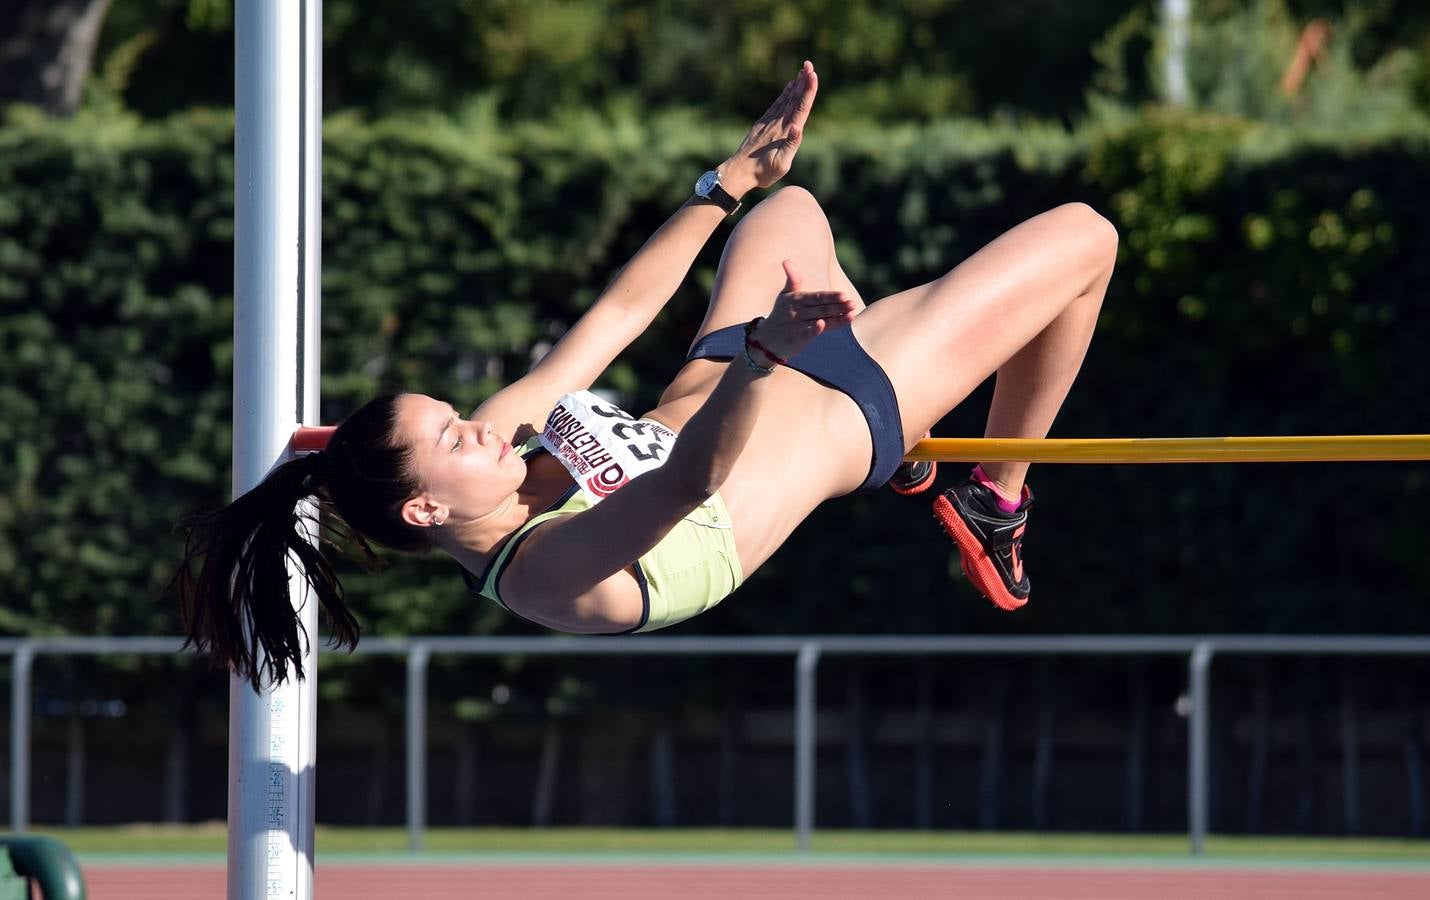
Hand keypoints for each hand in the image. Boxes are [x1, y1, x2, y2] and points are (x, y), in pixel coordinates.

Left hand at [719, 61, 818, 196]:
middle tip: (809, 64)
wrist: (740, 171)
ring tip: (802, 71)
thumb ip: (791, 145)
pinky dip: (784, 94)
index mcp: (786, 132)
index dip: (808, 91)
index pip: (800, 108)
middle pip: (794, 99)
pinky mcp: (763, 124)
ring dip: (795, 85)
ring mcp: (770, 122)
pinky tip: (788, 87)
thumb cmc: (763, 172)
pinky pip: (776, 105)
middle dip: (803, 82)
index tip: (813, 75)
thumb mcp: (781, 164)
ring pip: (786, 100)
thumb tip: (798, 127)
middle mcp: (778, 123)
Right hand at [749, 260, 854, 362]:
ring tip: (851, 314)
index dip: (831, 296)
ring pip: (820, 320)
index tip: (844, 294)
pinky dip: (814, 330)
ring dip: (836, 318)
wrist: (765, 339)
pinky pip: (806, 333)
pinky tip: (823, 326)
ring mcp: (797, 326)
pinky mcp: (795, 339)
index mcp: (797, 299)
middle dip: (838, 306)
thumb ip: (792, 280)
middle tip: (853, 303)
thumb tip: (787, 261)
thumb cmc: (780, 315)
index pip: (817, 297)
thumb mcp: (784, 296)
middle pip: (821, 308)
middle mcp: (797, 311)